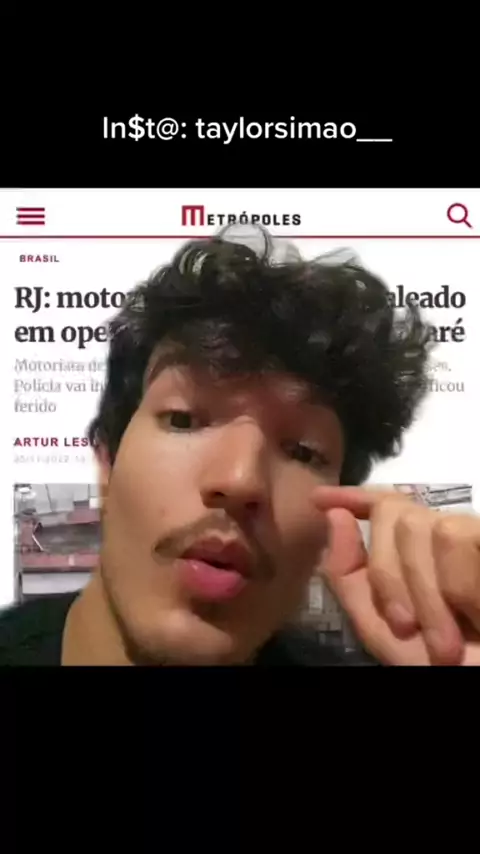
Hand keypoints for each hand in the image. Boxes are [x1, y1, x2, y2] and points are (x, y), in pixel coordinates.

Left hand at [312, 486, 479, 664]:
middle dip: (388, 574)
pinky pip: (458, 538)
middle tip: (406, 626)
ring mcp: (473, 535)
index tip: (318, 499)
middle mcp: (447, 536)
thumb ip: (349, 576)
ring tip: (446, 639)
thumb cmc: (436, 665)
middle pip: (395, 514)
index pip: (386, 507)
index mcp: (417, 554)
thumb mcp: (381, 627)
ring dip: (427, 593)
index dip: (352, 496)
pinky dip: (459, 585)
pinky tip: (476, 616)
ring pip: (426, 526)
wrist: (478, 682)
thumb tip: (333, 514)